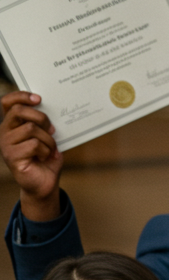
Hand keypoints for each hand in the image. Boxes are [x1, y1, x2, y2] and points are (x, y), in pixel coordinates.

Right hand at [1, 91, 62, 218]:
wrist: (45, 183)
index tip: (38, 98)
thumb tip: (49, 110)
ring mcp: (6, 144)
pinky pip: (33, 144)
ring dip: (48, 139)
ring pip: (31, 129)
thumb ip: (43, 124)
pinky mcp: (12, 156)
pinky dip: (45, 150)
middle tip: (51, 129)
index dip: (21, 96)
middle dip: (41, 118)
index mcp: (12, 124)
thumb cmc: (46, 158)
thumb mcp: (46, 137)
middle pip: (18, 111)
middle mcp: (5, 132)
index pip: (8, 102)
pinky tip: (44, 157)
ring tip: (50, 149)